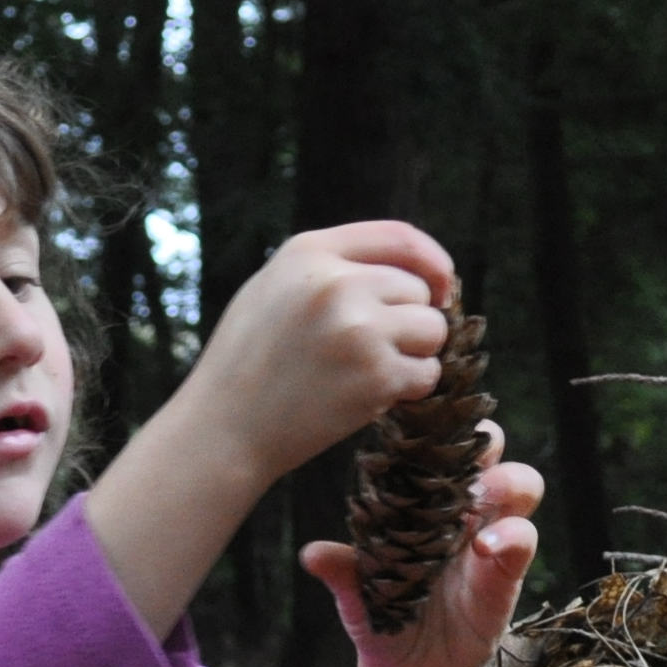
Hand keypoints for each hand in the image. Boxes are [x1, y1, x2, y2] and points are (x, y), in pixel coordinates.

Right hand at [82, 220, 460, 635]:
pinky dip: (411, 388)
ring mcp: (359, 329)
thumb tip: (406, 268)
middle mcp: (338, 283)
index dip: (432, 262)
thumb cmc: (248, 362)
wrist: (224, 429)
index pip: (400, 237)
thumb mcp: (273, 288)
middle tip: (375, 351)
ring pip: (432, 330)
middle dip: (411, 321)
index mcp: (310, 252)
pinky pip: (427, 373)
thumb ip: (329, 268)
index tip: (441, 287)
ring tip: (372, 372)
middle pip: (420, 289)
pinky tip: (374, 396)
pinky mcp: (375, 376)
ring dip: (416, 355)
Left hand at [306, 435, 541, 666]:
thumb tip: (311, 554)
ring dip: (505, 480)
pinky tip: (484, 547)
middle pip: (490, 449)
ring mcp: (491, 537)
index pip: (442, 444)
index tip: (423, 406)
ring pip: (522, 484)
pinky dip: (512, 536)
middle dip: (482, 436)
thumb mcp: (356, 594)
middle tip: (461, 447)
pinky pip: (523, 540)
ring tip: (480, 495)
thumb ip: (342, 570)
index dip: (441, 422)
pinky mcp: (507, 574)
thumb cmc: (383, 617)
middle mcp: (465, 510)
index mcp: (427, 499)